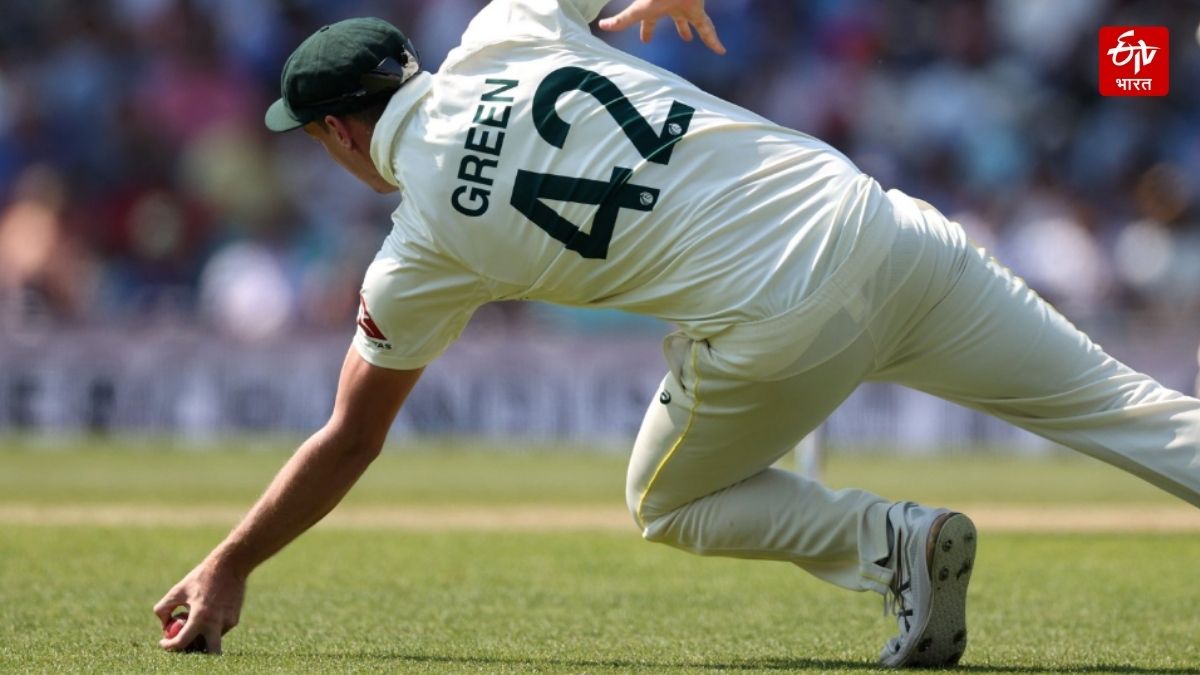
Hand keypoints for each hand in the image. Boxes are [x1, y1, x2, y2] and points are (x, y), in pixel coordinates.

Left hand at [153, 558, 245, 654]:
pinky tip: (209, 609)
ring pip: (212, 639)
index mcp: (201, 616)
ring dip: (201, 636)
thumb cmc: (201, 577)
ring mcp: (228, 622)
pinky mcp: (234, 619)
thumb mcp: (178, 590)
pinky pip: (219, 630)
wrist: (231, 565)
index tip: (164, 642)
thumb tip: (164, 625)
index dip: (169, 646)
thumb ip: (164, 608)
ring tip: (195, 617)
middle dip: (195, 652)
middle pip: (208, 653)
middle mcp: (217, 623)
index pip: (182, 642)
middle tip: (183, 644)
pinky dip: (211, 626)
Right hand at [598, 0, 726, 54]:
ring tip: (701, 43)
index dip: (647, 31)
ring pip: (695, 22)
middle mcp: (672, 7)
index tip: (646, 41)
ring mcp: (687, 7)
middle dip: (680, 28)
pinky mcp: (699, 9)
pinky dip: (714, 42)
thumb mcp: (639, 10)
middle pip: (677, 20)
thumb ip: (623, 20)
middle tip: (684, 39)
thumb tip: (602, 26)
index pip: (649, 22)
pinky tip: (721, 52)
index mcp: (656, 8)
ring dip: (695, 31)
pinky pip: (708, 29)